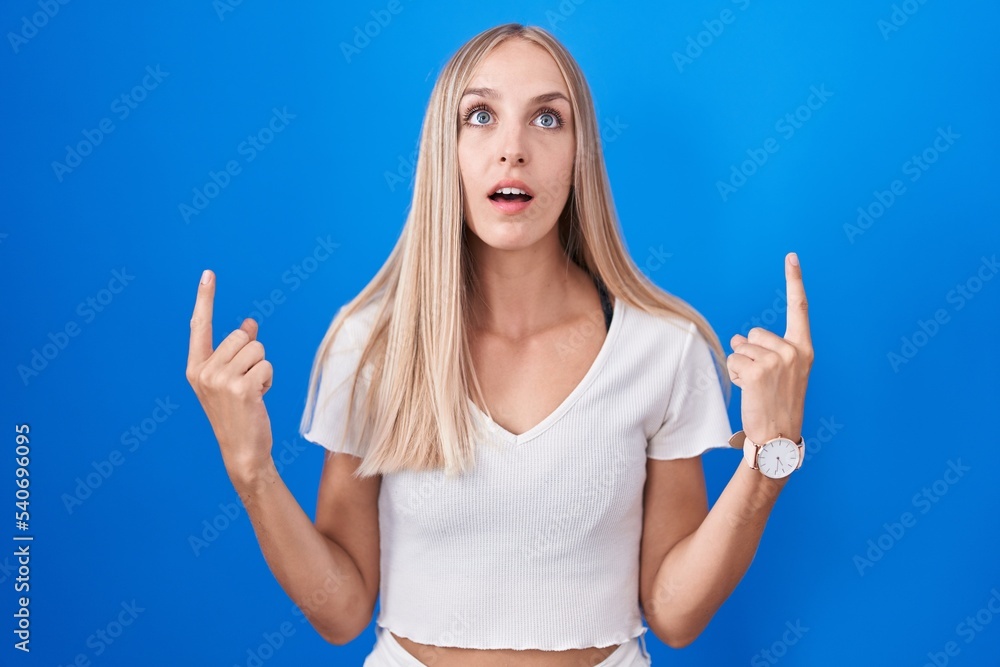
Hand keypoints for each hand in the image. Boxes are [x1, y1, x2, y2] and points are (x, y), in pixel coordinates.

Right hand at [186, 270, 273, 479]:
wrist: (241, 451)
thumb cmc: (239, 413)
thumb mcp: (232, 379)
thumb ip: (237, 351)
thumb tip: (249, 323)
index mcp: (195, 368)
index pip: (200, 326)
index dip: (205, 298)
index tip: (209, 274)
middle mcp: (203, 371)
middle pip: (241, 337)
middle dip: (253, 355)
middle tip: (247, 383)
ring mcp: (220, 379)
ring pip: (257, 349)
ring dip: (262, 368)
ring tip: (253, 392)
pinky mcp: (241, 387)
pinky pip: (267, 365)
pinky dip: (269, 380)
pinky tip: (259, 398)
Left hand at [726, 253, 813, 444]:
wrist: (777, 437)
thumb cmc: (776, 405)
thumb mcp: (780, 375)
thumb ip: (765, 351)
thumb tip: (737, 339)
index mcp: (805, 349)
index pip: (800, 308)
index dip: (795, 280)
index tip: (792, 256)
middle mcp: (795, 351)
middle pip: (755, 333)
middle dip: (750, 353)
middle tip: (761, 381)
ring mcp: (779, 360)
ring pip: (741, 347)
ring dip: (741, 366)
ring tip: (755, 388)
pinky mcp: (760, 369)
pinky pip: (733, 360)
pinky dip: (734, 374)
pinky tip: (749, 392)